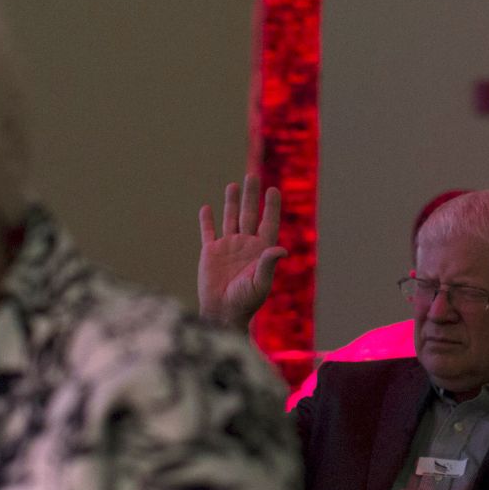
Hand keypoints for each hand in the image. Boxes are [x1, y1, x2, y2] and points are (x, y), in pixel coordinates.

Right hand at [198, 175, 285, 330]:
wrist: (222, 313)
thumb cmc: (245, 302)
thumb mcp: (260, 283)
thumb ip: (268, 264)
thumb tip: (281, 249)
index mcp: (260, 250)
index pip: (268, 223)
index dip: (271, 207)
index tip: (273, 189)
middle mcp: (245, 245)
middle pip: (249, 214)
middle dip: (251, 196)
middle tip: (252, 176)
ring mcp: (227, 247)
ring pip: (230, 218)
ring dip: (231, 202)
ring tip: (233, 185)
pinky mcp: (210, 253)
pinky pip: (208, 232)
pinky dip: (207, 220)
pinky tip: (207, 208)